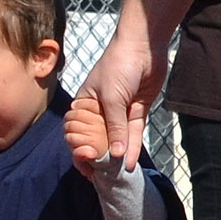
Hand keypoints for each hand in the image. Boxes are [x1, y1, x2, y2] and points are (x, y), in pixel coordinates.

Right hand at [75, 32, 166, 171]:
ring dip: (118, 154)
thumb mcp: (112, 100)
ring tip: (120, 174)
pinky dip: (132, 145)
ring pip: (117, 138)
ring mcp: (119, 111)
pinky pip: (133, 132)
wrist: (143, 45)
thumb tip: (114, 154)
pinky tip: (130, 161)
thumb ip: (114, 128)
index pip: (77, 133)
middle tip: (103, 174)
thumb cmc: (118, 67)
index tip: (86, 164)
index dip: (80, 150)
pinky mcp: (136, 110)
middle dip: (99, 156)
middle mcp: (99, 111)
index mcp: (84, 106)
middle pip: (97, 139)